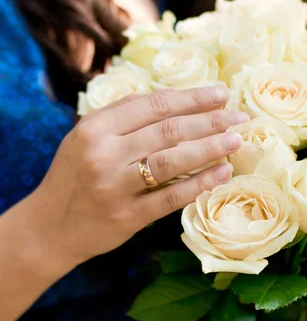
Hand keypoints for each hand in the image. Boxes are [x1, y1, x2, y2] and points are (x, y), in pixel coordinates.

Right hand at [27, 87, 247, 269]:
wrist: (51, 226)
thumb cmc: (77, 175)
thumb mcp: (87, 137)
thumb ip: (125, 117)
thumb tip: (177, 98)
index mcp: (96, 127)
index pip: (154, 105)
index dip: (193, 98)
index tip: (222, 94)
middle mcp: (104, 153)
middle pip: (169, 130)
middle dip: (210, 120)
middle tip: (240, 117)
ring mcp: (116, 186)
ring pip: (172, 161)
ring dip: (210, 148)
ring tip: (237, 140)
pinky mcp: (128, 216)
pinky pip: (171, 198)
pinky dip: (200, 184)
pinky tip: (223, 173)